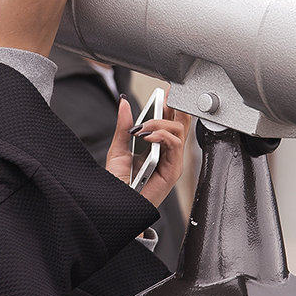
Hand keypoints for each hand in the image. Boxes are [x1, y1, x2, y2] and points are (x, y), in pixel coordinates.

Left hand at [105, 92, 191, 208]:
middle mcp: (168, 154)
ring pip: (179, 131)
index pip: (169, 122)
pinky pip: (175, 146)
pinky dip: (162, 136)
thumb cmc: (119, 183)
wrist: (116, 204)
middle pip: (180, 124)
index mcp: (157, 147)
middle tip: (164, 96)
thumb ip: (124, 126)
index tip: (164, 91)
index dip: (170, 105)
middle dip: (173, 107)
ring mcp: (172, 162)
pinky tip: (147, 135)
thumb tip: (124, 103)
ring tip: (143, 126)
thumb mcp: (118, 148)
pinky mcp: (173, 171)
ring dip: (161, 123)